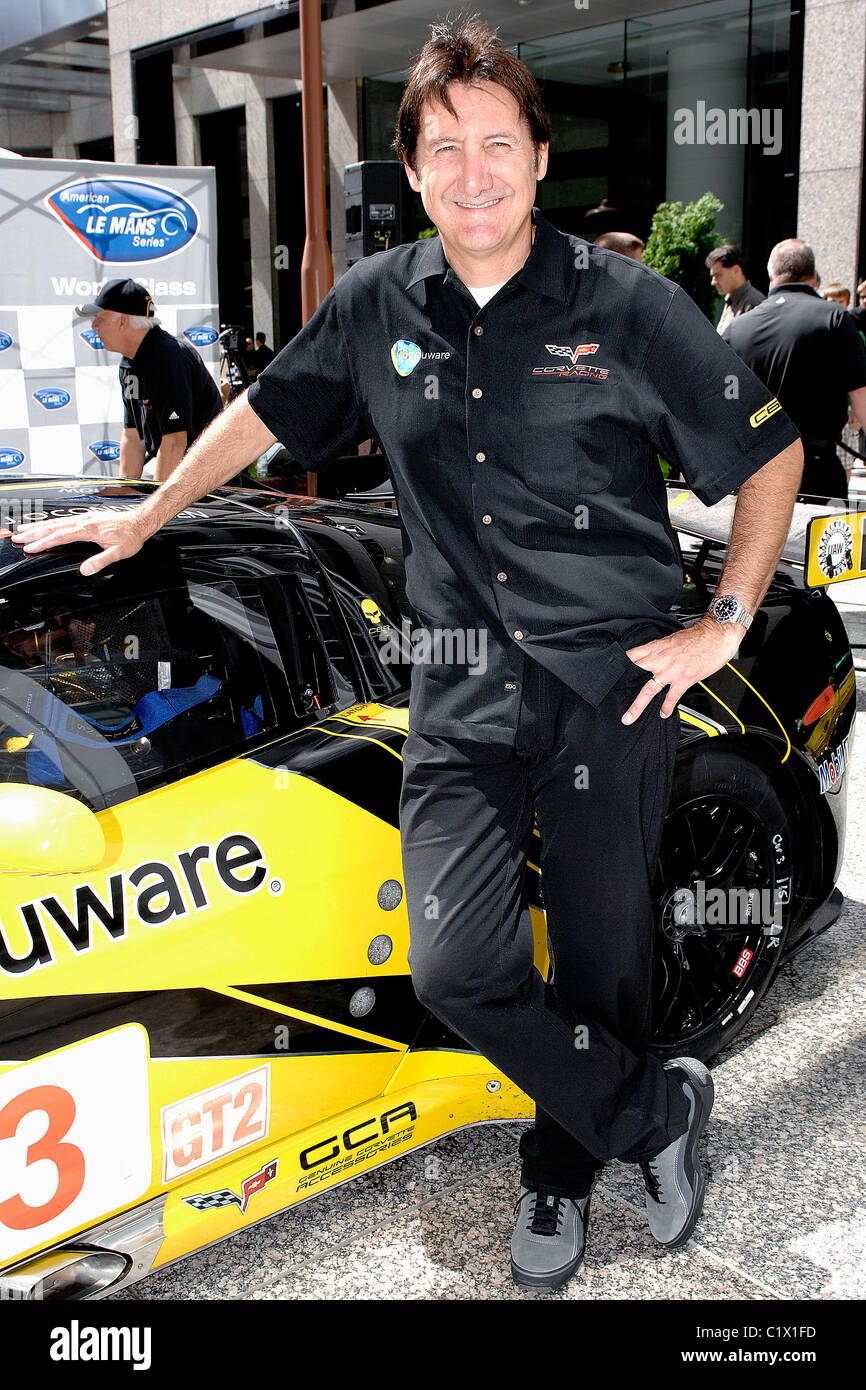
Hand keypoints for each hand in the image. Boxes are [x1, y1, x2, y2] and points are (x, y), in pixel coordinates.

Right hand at [3, 509, 150, 575]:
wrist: (140, 521)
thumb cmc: (131, 536)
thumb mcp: (119, 553)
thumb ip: (101, 561)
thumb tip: (85, 570)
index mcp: (88, 529)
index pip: (60, 536)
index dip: (43, 542)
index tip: (29, 547)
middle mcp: (84, 521)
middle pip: (53, 527)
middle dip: (33, 532)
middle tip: (17, 537)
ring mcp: (85, 518)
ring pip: (57, 522)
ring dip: (39, 526)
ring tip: (23, 530)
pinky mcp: (87, 517)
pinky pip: (64, 520)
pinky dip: (51, 523)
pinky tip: (45, 526)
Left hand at [620, 617, 743, 723]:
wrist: (717, 635)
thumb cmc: (698, 636)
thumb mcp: (672, 639)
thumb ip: (660, 650)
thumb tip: (652, 659)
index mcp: (656, 646)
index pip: (631, 656)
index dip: (619, 664)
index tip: (608, 674)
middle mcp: (660, 659)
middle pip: (635, 674)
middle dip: (621, 687)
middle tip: (609, 699)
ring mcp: (671, 670)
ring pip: (649, 690)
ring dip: (638, 706)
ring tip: (629, 717)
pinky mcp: (684, 679)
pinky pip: (672, 697)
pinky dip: (667, 707)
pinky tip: (663, 713)